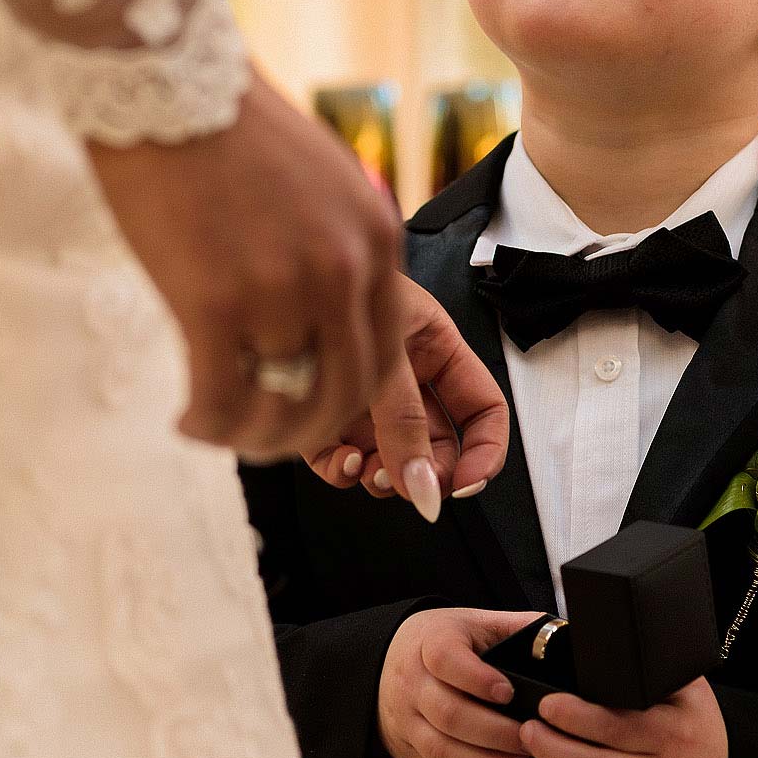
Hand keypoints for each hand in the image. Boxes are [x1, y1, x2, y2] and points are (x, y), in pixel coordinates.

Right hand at [88, 65, 407, 463]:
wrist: (163, 79)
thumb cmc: (228, 127)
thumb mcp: (317, 183)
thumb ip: (332, 248)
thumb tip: (319, 312)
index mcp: (375, 238)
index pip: (384, 354)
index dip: (348, 401)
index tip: (313, 413)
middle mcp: (343, 271)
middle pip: (343, 393)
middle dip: (304, 432)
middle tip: (264, 439)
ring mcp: (282, 291)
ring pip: (286, 408)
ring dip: (254, 437)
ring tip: (219, 430)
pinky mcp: (215, 303)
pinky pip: (225, 398)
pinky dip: (210, 425)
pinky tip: (189, 421)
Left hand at [304, 275, 510, 520]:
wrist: (271, 272)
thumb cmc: (332, 281)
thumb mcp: (383, 349)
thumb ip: (404, 417)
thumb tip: (421, 482)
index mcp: (436, 350)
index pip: (482, 409)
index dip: (485, 451)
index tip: (466, 483)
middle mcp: (406, 380)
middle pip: (437, 446)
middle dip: (427, 473)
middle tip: (413, 485)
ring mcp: (366, 401)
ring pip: (391, 460)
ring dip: (385, 477)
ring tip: (373, 470)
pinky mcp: (324, 415)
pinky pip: (340, 460)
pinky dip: (342, 471)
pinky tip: (342, 460)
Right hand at [377, 608, 544, 757]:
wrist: (389, 659)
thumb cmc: (443, 641)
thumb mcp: (474, 623)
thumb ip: (516, 627)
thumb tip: (564, 633)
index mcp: (429, 642)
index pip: (446, 659)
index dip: (477, 678)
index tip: (509, 692)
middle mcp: (411, 682)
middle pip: (449, 714)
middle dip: (496, 732)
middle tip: (531, 738)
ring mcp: (406, 719)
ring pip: (442, 749)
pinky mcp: (408, 748)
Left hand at [521, 679, 726, 757]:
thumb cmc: (697, 734)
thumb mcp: (689, 694)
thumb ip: (653, 671)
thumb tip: (610, 643)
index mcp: (674, 737)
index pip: (616, 728)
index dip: (575, 717)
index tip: (549, 705)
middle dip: (551, 748)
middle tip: (529, 728)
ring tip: (542, 750)